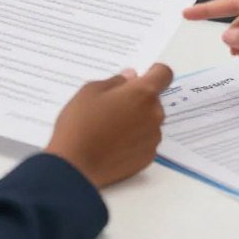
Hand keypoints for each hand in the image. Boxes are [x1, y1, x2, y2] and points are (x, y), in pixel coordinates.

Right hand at [45, 63, 172, 188]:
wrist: (75, 165)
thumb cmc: (81, 124)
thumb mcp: (91, 91)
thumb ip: (116, 81)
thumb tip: (130, 77)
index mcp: (142, 93)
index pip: (164, 74)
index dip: (153, 72)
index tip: (141, 77)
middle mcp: (154, 115)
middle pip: (154, 100)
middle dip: (139, 100)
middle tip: (113, 106)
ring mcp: (153, 139)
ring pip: (150, 121)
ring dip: (137, 120)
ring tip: (110, 128)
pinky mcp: (147, 158)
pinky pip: (145, 141)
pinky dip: (134, 140)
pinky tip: (113, 144)